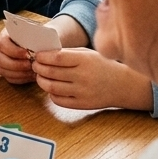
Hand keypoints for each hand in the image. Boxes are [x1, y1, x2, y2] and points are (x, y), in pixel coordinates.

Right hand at [0, 28, 34, 84]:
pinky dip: (20, 79)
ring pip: (2, 70)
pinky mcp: (6, 72)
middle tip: (30, 65)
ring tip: (32, 71)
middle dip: (16, 64)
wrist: (36, 43)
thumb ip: (32, 35)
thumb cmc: (35, 36)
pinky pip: (9, 78)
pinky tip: (31, 76)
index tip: (27, 54)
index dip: (14, 51)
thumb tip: (35, 44)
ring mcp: (1, 62)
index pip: (2, 44)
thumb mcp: (34, 32)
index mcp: (4, 36)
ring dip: (18, 73)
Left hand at [33, 48, 152, 111]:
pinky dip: (50, 94)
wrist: (123, 85)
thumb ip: (67, 53)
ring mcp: (82, 92)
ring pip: (51, 88)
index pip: (57, 58)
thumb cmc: (103, 65)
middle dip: (38, 68)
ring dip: (41, 81)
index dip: (43, 56)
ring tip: (40, 76)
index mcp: (85, 60)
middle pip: (51, 73)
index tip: (37, 55)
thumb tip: (44, 54)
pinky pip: (58, 100)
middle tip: (35, 65)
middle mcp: (83, 77)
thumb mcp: (88, 53)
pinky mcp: (82, 105)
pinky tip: (52, 88)